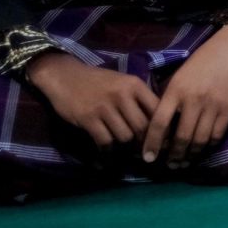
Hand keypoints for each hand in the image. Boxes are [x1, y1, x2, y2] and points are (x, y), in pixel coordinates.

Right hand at [23, 53, 157, 148]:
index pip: (157, 110)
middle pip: (142, 127)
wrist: (65, 75)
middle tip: (143, 151)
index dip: (162, 127)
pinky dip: (107, 150)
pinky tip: (106, 151)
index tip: (162, 139)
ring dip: (125, 146)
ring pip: (125, 136)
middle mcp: (122, 95)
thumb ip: (139, 98)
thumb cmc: (98, 80)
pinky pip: (105, 141)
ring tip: (124, 150)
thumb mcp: (123, 82)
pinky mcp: (88, 118)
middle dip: (144, 142)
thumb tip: (158, 121)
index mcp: (135, 85)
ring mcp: (104, 107)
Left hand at [142, 23, 227, 167]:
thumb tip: (157, 125)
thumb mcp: (177, 77)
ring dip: (191, 154)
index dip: (152, 143)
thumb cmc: (199, 63)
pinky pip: (217, 133)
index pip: (159, 123)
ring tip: (185, 162)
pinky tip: (202, 149)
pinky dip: (209, 145)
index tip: (148, 158)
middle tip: (170, 165)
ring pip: (200, 138)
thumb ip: (168, 99)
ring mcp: (213, 104)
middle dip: (174, 155)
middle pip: (181, 136)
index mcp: (175, 91)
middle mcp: (193, 99)